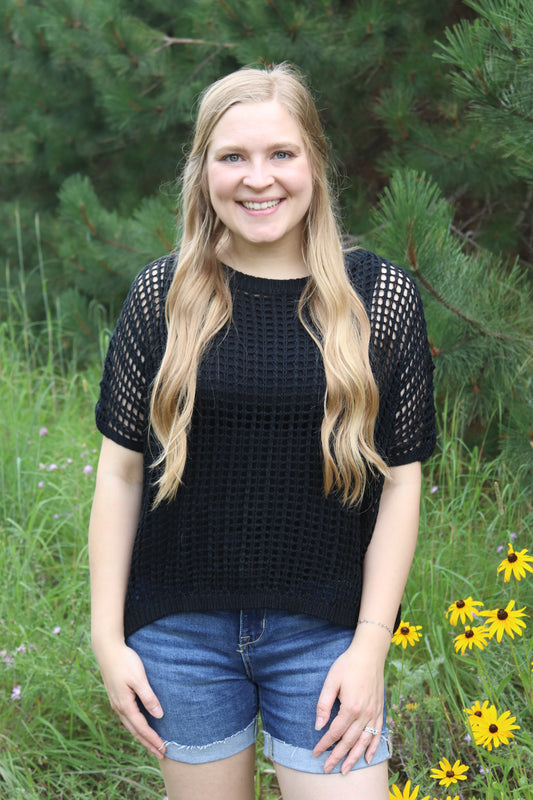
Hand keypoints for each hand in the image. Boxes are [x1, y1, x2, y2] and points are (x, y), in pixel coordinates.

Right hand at [94, 640, 166, 759]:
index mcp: (124, 705)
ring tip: (152, 745)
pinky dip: (135, 727)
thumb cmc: (125, 661)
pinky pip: (127, 718)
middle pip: (135, 731)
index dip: (152, 739)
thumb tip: (159, 715)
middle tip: (160, 754)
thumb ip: (148, 697)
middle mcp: (119, 707)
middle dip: (148, 743)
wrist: (107, 649)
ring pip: (130, 726)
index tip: (163, 749)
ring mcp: (116, 703)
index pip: (141, 728)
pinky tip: (140, 726)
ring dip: (141, 737)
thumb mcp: (139, 678)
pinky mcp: (116, 697)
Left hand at [313, 646, 384, 773]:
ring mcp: (374, 713)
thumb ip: (324, 704)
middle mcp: (364, 714)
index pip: (335, 732)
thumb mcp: (331, 681)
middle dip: (337, 757)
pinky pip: (378, 733)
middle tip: (327, 769)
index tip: (315, 753)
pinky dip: (373, 747)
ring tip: (346, 770)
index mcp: (350, 708)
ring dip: (354, 757)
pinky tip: (368, 757)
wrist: (369, 653)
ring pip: (364, 742)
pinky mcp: (380, 710)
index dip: (324, 744)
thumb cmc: (348, 665)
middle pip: (349, 741)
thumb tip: (318, 726)